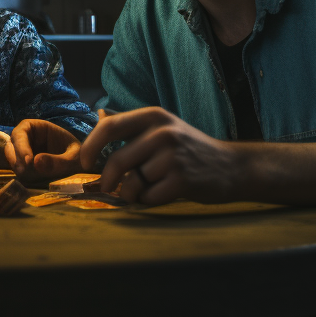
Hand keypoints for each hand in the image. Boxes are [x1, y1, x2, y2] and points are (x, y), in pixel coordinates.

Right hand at [5, 119, 82, 180]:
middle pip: (11, 145)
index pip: (21, 132)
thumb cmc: (79, 155)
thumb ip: (59, 160)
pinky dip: (23, 176)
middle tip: (26, 172)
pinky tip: (34, 181)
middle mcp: (28, 138)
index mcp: (38, 128)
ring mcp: (25, 152)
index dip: (21, 145)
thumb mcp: (74, 157)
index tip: (29, 161)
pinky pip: (18, 170)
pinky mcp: (25, 166)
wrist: (82, 167)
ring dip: (19, 168)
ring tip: (33, 178)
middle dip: (16, 158)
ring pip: (12, 159)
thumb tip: (35, 163)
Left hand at [79, 107, 240, 204]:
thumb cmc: (188, 148)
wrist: (231, 166)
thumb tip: (96, 117)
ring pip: (133, 182)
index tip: (84, 161)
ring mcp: (173, 156)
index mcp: (152, 116)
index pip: (110, 126)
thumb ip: (131, 126)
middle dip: (107, 180)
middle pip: (117, 160)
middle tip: (108, 188)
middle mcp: (162, 132)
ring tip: (146, 188)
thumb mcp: (162, 127)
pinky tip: (160, 194)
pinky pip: (149, 197)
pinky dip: (148, 201)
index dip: (90, 145)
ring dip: (132, 193)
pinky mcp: (183, 180)